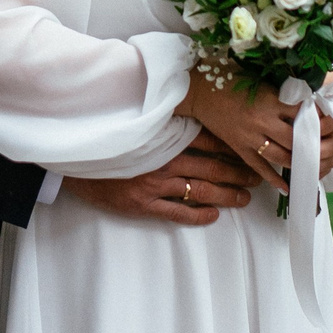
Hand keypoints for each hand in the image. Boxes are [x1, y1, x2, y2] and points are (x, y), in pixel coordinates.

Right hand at [64, 132, 260, 226]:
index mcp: (164, 136)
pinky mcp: (142, 205)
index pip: (208, 140)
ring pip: (200, 191)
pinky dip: (197, 215)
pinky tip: (213, 215)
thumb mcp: (140, 123)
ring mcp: (153, 184)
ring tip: (244, 198)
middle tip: (257, 178)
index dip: (232, 147)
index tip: (250, 151)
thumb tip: (199, 116)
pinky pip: (177, 212)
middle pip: (210, 167)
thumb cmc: (111, 139)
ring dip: (226, 195)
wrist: (75, 160)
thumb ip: (168, 123)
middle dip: (237, 173)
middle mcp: (162, 159)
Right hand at [175, 77, 332, 194]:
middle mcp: (260, 121)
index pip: (302, 113)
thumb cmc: (230, 78)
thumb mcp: (260, 79)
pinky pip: (260, 168)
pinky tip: (288, 186)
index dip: (321, 118)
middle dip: (317, 143)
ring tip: (316, 163)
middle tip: (332, 144)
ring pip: (281, 157)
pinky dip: (275, 179)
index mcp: (268, 100)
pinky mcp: (239, 148)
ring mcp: (249, 138)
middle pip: (296, 139)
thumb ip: (283, 92)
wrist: (198, 90)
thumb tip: (312, 100)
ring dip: (301, 162)